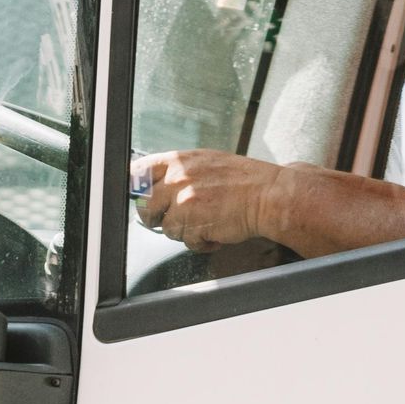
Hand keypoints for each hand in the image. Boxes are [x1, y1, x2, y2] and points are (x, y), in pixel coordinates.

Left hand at [133, 148, 281, 250]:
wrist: (268, 195)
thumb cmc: (243, 179)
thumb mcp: (205, 162)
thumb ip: (179, 171)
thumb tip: (157, 183)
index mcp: (178, 161)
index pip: (137, 173)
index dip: (136, 189)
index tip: (142, 198)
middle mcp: (177, 179)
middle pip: (145, 206)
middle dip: (156, 217)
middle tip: (171, 219)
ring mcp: (184, 203)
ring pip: (167, 228)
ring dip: (185, 231)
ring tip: (206, 222)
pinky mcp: (194, 225)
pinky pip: (187, 242)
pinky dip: (201, 242)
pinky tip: (215, 231)